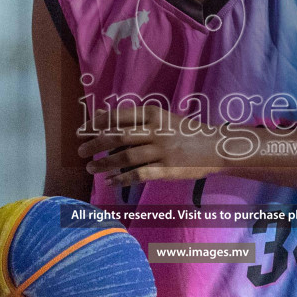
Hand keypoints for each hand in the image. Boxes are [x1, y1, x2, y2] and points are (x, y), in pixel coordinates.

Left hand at [78, 107, 218, 186]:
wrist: (215, 147)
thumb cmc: (185, 132)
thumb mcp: (163, 118)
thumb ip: (136, 119)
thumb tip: (102, 118)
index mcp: (154, 114)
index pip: (119, 116)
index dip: (97, 124)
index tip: (82, 131)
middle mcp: (156, 131)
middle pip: (118, 136)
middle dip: (95, 144)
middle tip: (80, 151)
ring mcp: (162, 151)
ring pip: (125, 157)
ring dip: (104, 163)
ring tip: (91, 167)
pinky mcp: (167, 169)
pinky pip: (139, 175)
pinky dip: (122, 179)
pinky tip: (110, 182)